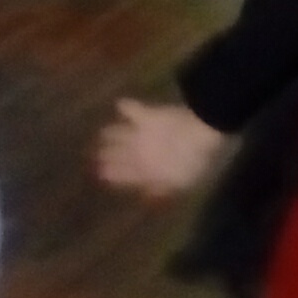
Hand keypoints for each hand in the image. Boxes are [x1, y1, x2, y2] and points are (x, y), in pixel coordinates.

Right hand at [96, 97, 227, 194]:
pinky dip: (125, 106)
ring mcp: (139, 133)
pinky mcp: (146, 115)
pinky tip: (120, 104)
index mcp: (144, 171)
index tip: (102, 173)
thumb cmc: (194, 163)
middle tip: (98, 154)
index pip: (122, 175)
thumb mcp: (180, 182)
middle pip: (115, 154)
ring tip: (104, 133)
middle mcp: (136, 153)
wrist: (199, 134)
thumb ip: (160, 188)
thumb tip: (146, 194)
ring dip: (110, 134)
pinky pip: (130, 108)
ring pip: (116, 134)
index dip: (113, 174)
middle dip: (106, 155)